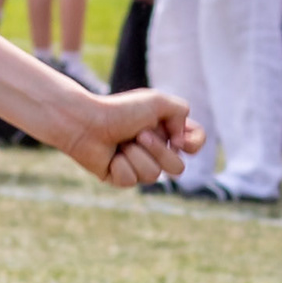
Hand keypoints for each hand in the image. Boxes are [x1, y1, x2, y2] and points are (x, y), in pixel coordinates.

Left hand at [59, 86, 199, 188]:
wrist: (86, 122)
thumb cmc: (120, 110)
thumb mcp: (158, 101)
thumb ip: (181, 113)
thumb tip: (179, 144)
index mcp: (166, 130)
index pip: (195, 144)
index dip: (192, 145)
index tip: (177, 139)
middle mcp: (155, 149)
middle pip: (178, 168)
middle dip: (158, 150)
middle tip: (139, 133)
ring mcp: (139, 165)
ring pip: (154, 176)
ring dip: (136, 155)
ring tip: (121, 143)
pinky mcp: (121, 178)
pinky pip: (131, 181)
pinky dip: (121, 165)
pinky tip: (110, 156)